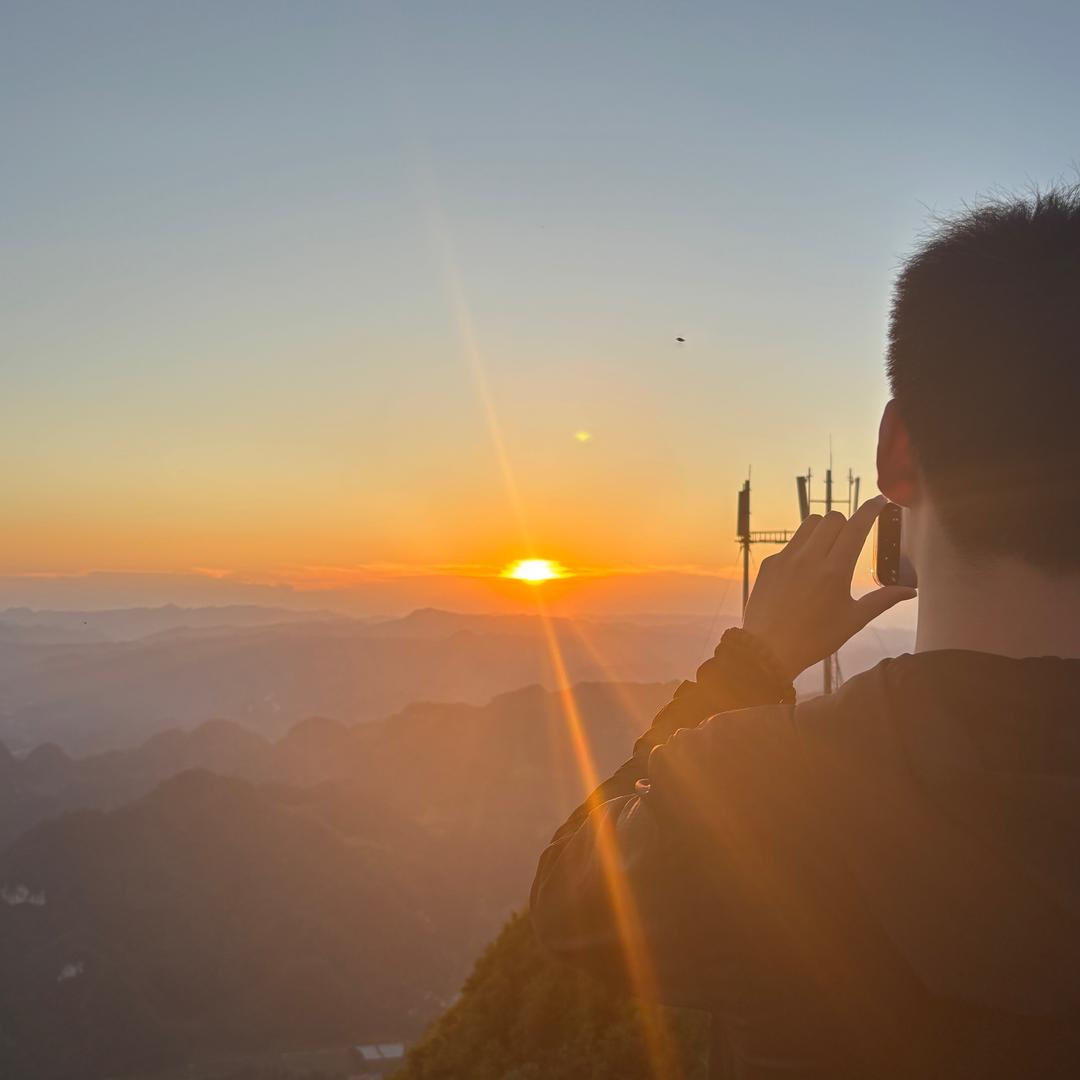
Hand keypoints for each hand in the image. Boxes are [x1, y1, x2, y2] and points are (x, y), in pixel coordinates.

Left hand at [741, 495, 915, 681]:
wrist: (767, 650)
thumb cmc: (815, 638)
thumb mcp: (853, 620)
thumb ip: (882, 600)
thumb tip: (911, 591)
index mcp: (835, 571)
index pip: (856, 527)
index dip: (870, 510)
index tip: (879, 501)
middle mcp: (809, 558)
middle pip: (832, 518)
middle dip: (846, 522)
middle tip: (851, 537)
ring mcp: (786, 558)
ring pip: (809, 524)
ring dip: (823, 528)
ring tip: (828, 548)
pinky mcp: (770, 563)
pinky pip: (791, 543)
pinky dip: (803, 547)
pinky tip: (804, 570)